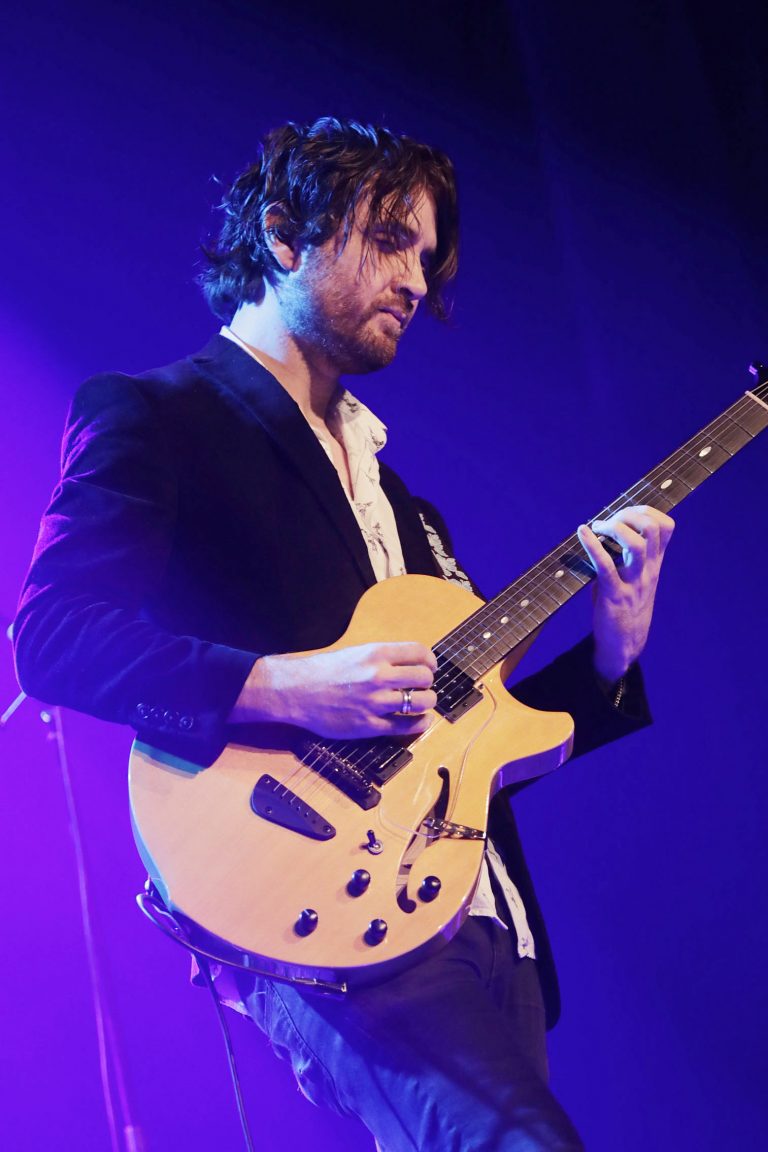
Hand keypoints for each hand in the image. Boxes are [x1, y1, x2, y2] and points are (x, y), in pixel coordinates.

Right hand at [230, 641, 437, 738]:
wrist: (296, 691)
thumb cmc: (324, 671)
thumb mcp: (356, 653)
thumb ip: (383, 658)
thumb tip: (411, 663)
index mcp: (376, 654)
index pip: (419, 652)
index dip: (430, 661)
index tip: (430, 667)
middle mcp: (378, 676)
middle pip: (424, 677)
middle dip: (427, 682)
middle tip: (422, 687)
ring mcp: (375, 702)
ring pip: (421, 702)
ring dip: (427, 703)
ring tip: (422, 703)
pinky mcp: (369, 725)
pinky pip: (406, 726)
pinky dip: (419, 724)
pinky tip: (421, 721)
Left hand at [577, 505, 674, 683]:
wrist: (624, 644)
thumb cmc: (625, 605)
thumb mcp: (636, 576)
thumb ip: (629, 554)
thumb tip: (606, 526)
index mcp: (655, 564)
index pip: (666, 527)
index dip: (647, 511)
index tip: (625, 513)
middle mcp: (648, 570)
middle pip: (652, 529)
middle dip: (629, 514)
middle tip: (609, 521)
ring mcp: (633, 582)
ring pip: (636, 545)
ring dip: (614, 528)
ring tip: (598, 527)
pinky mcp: (614, 595)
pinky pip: (605, 566)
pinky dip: (592, 546)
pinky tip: (582, 533)